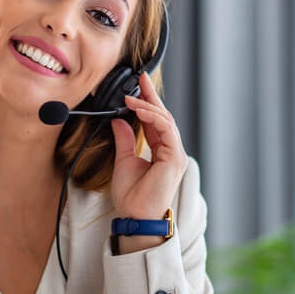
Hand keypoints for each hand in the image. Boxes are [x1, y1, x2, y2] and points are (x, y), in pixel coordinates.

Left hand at [109, 72, 187, 221]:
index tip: (139, 84)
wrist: (135, 216)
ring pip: (165, 121)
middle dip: (151, 96)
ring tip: (131, 97)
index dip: (148, 101)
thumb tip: (118, 120)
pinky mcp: (174, 158)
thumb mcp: (123, 161)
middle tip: (141, 77)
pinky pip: (166, 130)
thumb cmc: (131, 196)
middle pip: (163, 116)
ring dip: (147, 106)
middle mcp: (171, 151)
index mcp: (161, 151)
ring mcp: (175, 155)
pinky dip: (152, 118)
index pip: (156, 121)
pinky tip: (138, 110)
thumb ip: (124, 139)